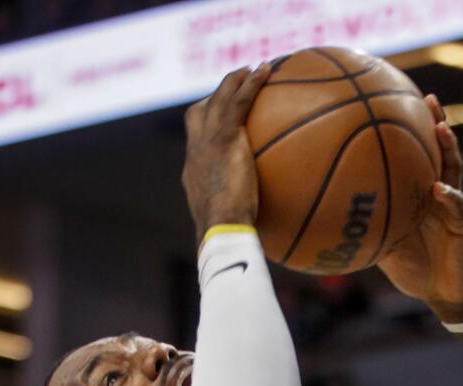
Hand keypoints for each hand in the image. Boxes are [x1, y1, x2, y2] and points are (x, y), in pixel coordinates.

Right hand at [181, 64, 269, 240]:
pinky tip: (267, 70)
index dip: (205, 131)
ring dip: (234, 81)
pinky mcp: (224, 137)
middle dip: (214, 99)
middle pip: (198, 115)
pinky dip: (250, 83)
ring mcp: (207, 142)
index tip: (220, 124)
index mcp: (195, 174)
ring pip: (217, 100)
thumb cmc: (228, 239)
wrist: (221, 229)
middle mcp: (196, 153)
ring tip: (252, 69)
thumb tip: (260, 238)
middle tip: (234, 89)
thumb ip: (241, 224)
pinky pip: (238, 101)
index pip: (196, 145)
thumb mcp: (231, 229)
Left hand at [378, 95, 462, 323]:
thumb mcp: (382, 245)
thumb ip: (362, 229)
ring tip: (440, 127)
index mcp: (419, 193)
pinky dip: (448, 196)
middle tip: (426, 97)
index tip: (396, 101)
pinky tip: (439, 188)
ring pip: (454, 169)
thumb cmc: (412, 269)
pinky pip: (457, 206)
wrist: (442, 294)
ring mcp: (454, 206)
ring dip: (449, 147)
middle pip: (439, 151)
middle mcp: (439, 192)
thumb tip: (323, 219)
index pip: (417, 154)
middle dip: (436, 122)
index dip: (411, 130)